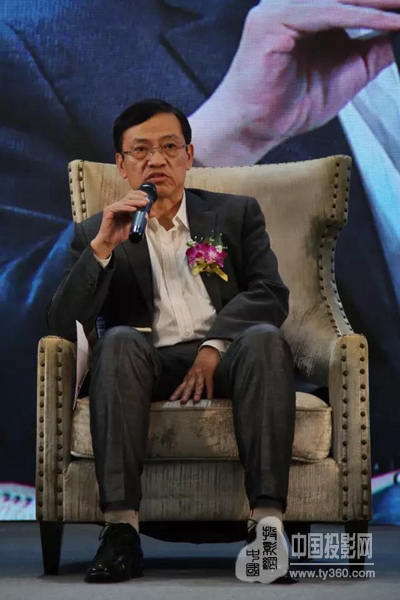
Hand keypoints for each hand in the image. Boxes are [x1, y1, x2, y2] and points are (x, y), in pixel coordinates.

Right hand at [90, 190, 148, 257]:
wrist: (109, 242)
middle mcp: (117, 206)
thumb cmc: (119, 235)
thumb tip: (146, 215)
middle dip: (139, 197)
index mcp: (123, 208)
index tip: (147, 197)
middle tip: (147, 200)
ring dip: (135, 202)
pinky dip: (127, 207)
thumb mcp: (132, 228)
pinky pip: (118, 207)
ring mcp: (112, 208)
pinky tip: (134, 209)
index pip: (131, 197)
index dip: (139, 195)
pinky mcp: (108, 212)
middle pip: (128, 197)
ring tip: (143, 204)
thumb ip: (139, 222)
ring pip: (125, 201)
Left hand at [169, 346, 220, 404]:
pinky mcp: (209, 372)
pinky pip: (209, 382)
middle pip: (188, 386)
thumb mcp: (193, 372)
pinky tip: (209, 397)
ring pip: (198, 384)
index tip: (171, 400)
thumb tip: (185, 391)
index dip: (176, 393)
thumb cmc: (201, 363)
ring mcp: (201, 374)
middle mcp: (193, 375)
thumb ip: (190, 381)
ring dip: (197, 392)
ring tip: (196, 400)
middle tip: (182, 402)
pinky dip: (209, 390)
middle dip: (185, 394)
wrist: (208, 352)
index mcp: (189, 376)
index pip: (181, 386)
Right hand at [190, 0, 399, 165]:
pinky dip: (361, 17)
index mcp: (304, 17)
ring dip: (377, 5)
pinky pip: (326, 12)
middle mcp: (290, 7)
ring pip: (339, 0)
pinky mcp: (272, 20)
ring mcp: (279, 9)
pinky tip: (386, 23)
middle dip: (382, 2)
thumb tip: (394, 35)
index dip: (380, 6)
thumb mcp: (344, 77)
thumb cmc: (286, 109)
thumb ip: (368, 53)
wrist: (254, 129)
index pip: (349, 3)